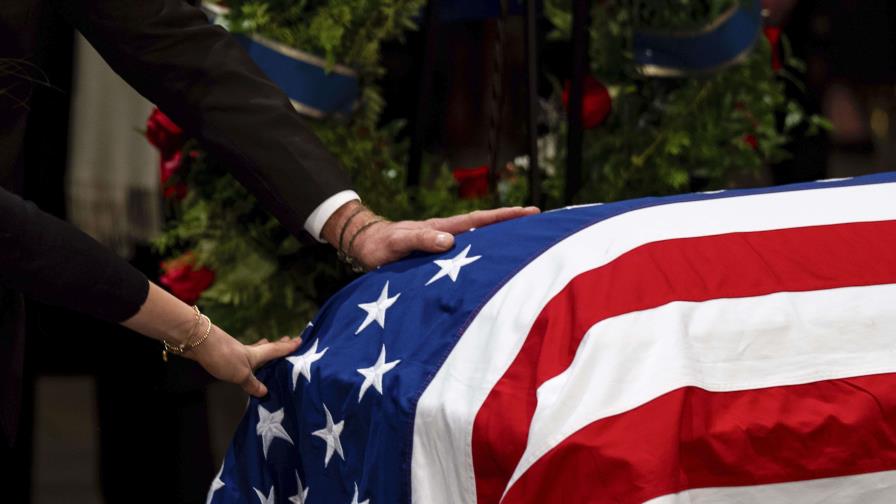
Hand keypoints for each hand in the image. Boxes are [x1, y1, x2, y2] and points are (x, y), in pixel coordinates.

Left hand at [187, 326, 301, 396]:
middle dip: (277, 345)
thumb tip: (264, 392)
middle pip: (267, 347)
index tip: (300, 340)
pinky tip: (244, 361)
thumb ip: (252, 383)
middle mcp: (248, 351)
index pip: (276, 350)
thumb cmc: (224, 357)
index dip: (288, 347)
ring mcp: (236, 351)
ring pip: (254, 350)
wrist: (198, 343)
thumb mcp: (241, 374)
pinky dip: (248, 357)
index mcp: (257, 354)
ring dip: (262, 349)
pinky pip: (242, 357)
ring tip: (268, 346)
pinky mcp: (224, 354)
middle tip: (287, 340)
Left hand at [322, 202, 538, 269]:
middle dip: (512, 225)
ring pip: (479, 241)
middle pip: (487, 227)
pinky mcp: (439, 256)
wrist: (365, 247)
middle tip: (541, 224)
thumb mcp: (399, 242)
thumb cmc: (380, 245)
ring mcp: (445, 244)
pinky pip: (467, 255)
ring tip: (526, 245)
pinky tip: (493, 267)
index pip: (480, 220)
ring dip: (501, 241)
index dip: (505, 216)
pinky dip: (483, 256)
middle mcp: (448, 234)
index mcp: (443, 227)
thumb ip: (421, 239)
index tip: (531, 212)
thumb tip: (450, 241)